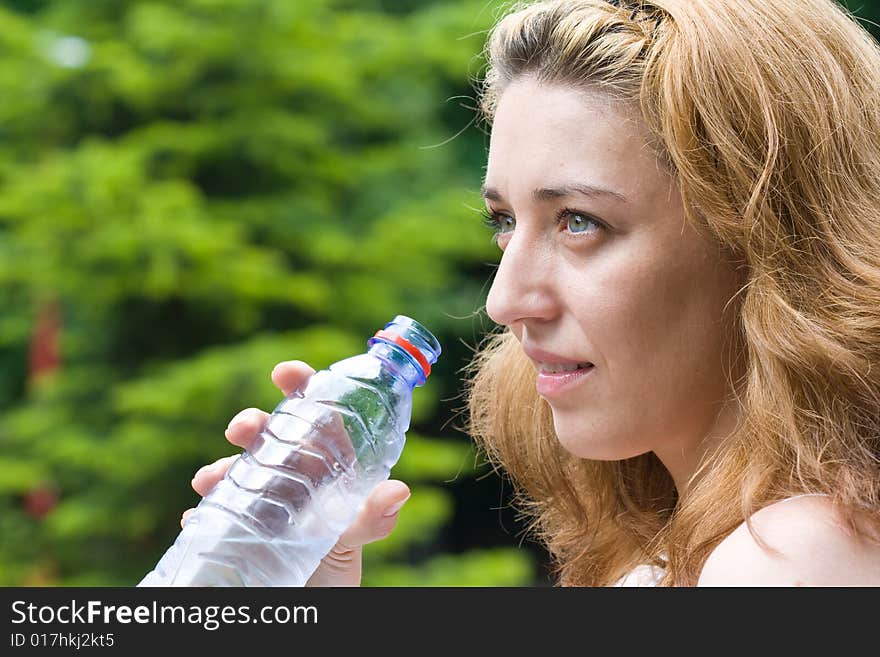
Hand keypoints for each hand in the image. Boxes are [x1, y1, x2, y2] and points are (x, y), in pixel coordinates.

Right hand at [182, 360, 410, 586]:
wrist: (306, 607)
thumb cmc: (334, 569)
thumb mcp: (352, 539)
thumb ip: (372, 518)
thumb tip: (398, 491)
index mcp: (324, 465)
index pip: (315, 414)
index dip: (301, 386)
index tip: (285, 373)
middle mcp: (290, 475)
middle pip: (269, 435)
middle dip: (251, 424)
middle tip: (241, 429)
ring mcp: (259, 498)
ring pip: (235, 468)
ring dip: (218, 466)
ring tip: (209, 479)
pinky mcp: (235, 525)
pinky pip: (213, 509)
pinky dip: (202, 508)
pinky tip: (196, 512)